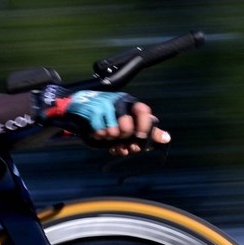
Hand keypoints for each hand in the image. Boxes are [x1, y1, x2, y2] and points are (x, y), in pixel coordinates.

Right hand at [34, 87, 170, 155]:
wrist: (77, 107)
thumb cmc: (106, 117)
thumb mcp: (127, 122)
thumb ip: (146, 131)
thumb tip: (166, 138)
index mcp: (129, 102)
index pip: (143, 111)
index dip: (145, 127)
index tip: (140, 140)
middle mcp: (118, 101)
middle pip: (127, 127)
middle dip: (124, 140)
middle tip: (122, 143)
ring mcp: (104, 105)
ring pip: (113, 132)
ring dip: (110, 140)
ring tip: (107, 136)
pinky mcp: (91, 111)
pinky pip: (100, 132)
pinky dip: (99, 137)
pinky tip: (98, 134)